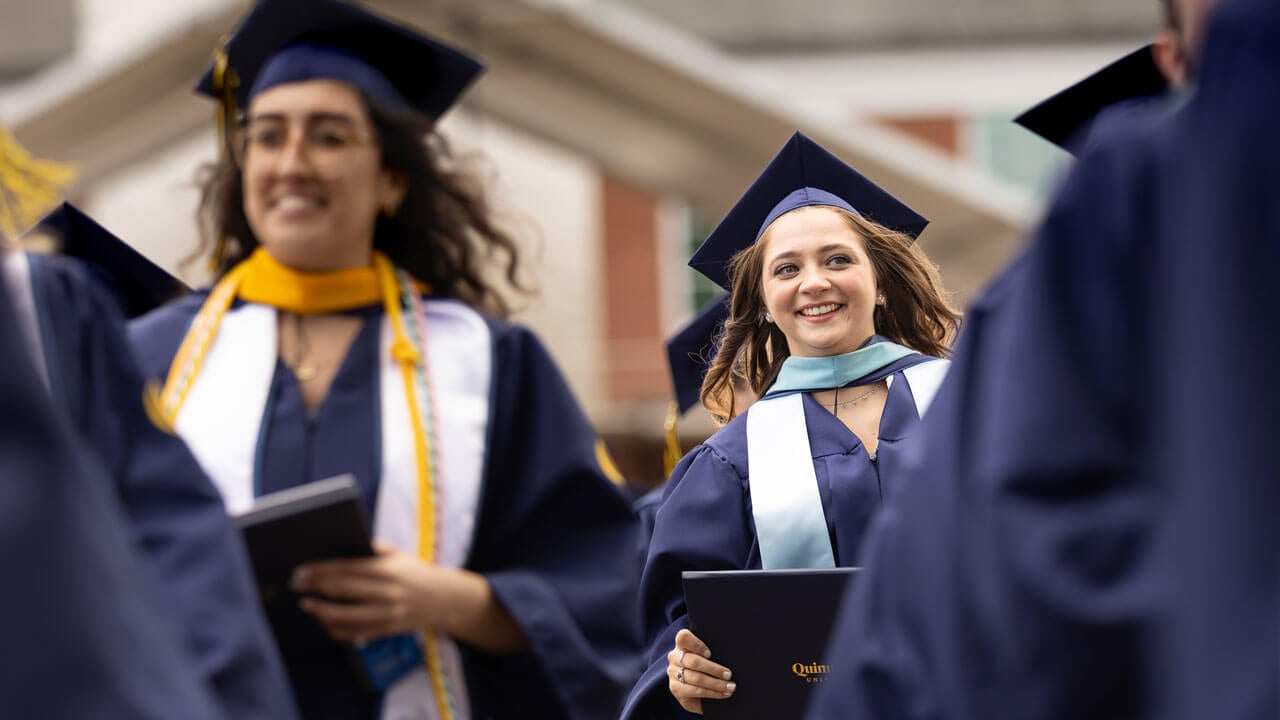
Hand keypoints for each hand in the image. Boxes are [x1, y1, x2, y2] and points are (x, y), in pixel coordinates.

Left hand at [293, 540, 446, 642]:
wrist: (444, 600)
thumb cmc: (415, 573)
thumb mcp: (398, 555)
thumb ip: (373, 549)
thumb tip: (340, 544)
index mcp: (387, 569)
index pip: (346, 569)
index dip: (320, 571)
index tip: (301, 571)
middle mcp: (386, 592)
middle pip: (342, 591)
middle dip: (315, 588)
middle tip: (297, 585)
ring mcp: (387, 613)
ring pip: (346, 616)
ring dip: (321, 612)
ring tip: (307, 606)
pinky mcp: (387, 629)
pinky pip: (356, 633)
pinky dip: (336, 630)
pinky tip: (325, 622)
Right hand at [667, 628, 735, 713]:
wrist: (698, 691)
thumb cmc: (707, 667)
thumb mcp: (708, 656)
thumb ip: (713, 652)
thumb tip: (732, 653)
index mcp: (682, 644)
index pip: (683, 638)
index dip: (696, 645)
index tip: (710, 654)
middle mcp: (675, 656)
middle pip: (693, 661)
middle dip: (714, 669)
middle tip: (729, 675)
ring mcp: (673, 673)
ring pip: (696, 678)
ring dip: (716, 683)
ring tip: (730, 687)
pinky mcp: (675, 688)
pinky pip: (695, 691)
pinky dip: (712, 693)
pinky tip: (723, 694)